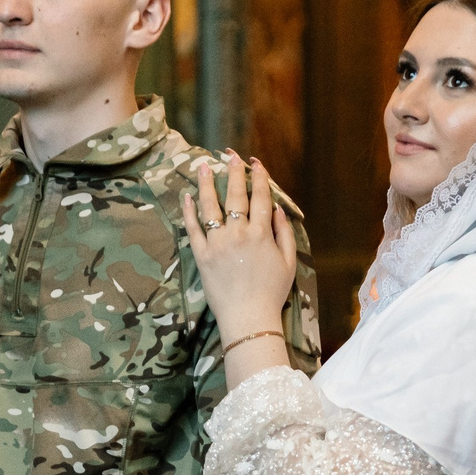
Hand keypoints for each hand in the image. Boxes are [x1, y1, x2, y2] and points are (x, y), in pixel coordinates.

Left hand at [181, 153, 297, 344]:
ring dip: (207, 183)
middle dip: (234, 172)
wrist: (249, 318)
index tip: (256, 163)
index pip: (260, 197)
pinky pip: (193, 229)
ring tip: (203, 166)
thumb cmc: (272, 292)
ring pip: (210, 206)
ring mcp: (217, 244)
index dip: (259, 177)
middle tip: (231, 155)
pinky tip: (187, 195)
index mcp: (261, 234)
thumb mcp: (289, 262)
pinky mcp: (202, 256)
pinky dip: (189, 210)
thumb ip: (284, 232)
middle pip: (235, 196)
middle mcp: (238, 233)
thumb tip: (276, 209)